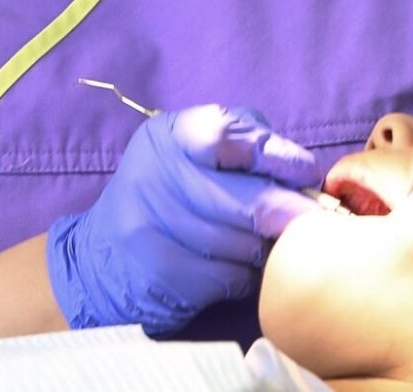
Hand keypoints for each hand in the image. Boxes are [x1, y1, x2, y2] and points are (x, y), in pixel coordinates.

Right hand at [47, 104, 320, 334]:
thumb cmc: (169, 195)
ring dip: (264, 248)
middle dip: (284, 212)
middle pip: (239, 199)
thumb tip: (303, 172)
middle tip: (310, 220)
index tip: (305, 171)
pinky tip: (242, 270)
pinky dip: (245, 277)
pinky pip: (227, 277)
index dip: (272, 153)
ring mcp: (148, 225)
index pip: (223, 135)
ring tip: (267, 244)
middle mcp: (151, 174)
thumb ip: (245, 146)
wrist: (101, 257)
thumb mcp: (193, 153)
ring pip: (239, 243)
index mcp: (167, 136)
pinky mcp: (157, 273)